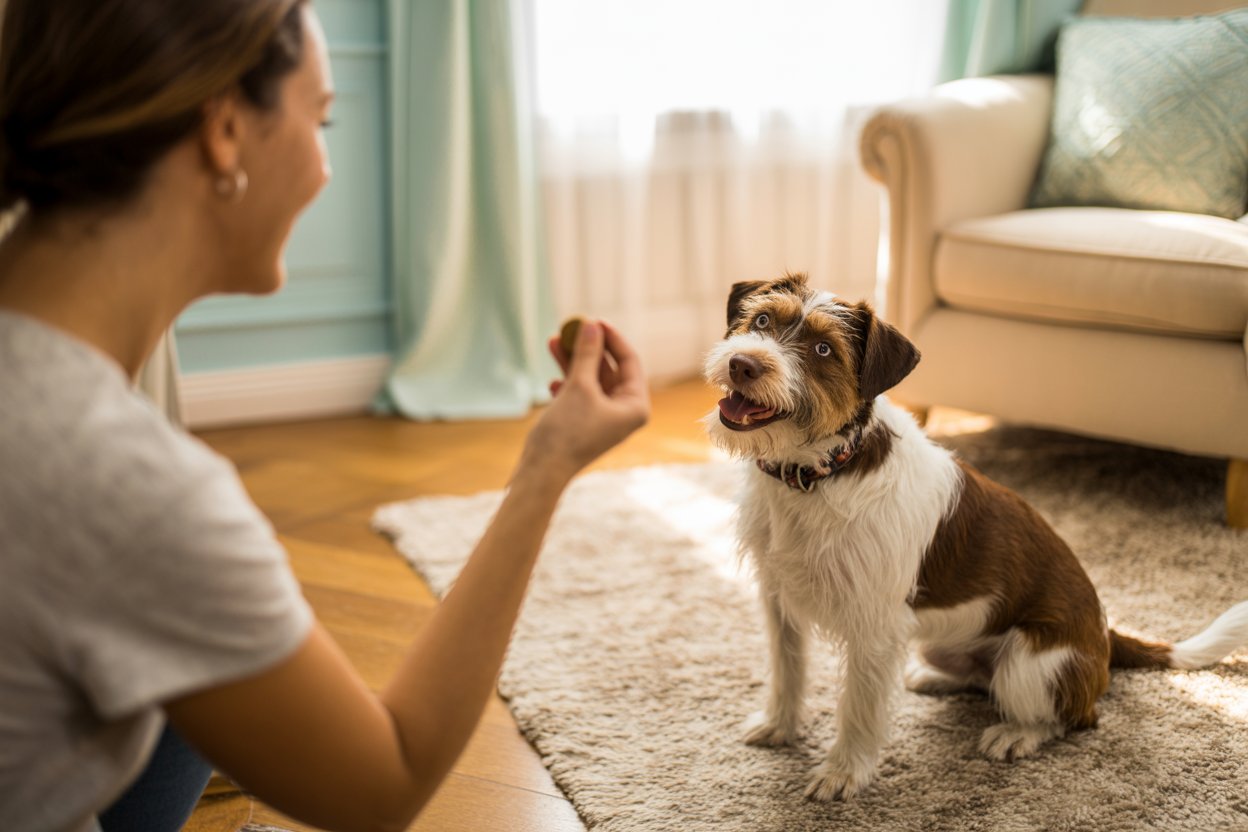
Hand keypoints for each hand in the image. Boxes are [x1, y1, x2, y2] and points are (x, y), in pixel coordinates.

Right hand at [520, 319, 649, 483]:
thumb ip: (587, 353)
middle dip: (588, 348)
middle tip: (570, 328)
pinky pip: (580, 394)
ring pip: (591, 380)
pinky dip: (567, 383)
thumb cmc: (567, 431)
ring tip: (552, 341)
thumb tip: (591, 325)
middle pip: (609, 369)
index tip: (593, 320)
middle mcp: (624, 412)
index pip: (630, 361)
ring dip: (573, 361)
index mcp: (635, 406)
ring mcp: (604, 418)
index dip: (612, 338)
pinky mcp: (585, 422)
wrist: (542, 471)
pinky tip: (552, 381)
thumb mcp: (579, 386)